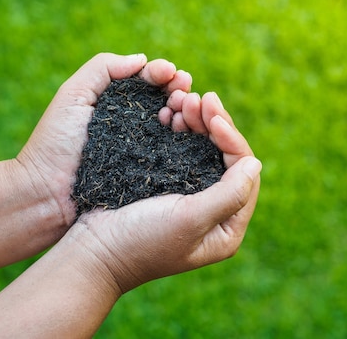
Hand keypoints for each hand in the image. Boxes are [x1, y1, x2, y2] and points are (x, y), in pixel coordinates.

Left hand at [14, 53, 192, 225]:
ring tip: (184, 105)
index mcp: (117, 103)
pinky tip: (184, 127)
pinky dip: (184, 137)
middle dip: (179, 89)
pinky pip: (174, 153)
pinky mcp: (152, 174)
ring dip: (185, 110)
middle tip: (184, 87)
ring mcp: (145, 149)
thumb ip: (103, 68)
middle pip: (166, 100)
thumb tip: (142, 59)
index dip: (161, 73)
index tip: (169, 72)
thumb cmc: (55, 141)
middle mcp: (135, 124)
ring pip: (175, 124)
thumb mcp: (74, 94)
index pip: (147, 81)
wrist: (47, 192)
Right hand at [75, 92, 260, 293]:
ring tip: (184, 100)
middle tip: (201, 97)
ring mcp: (190, 196)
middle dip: (215, 124)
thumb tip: (255, 163)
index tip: (213, 115)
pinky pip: (182, 150)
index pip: (243, 172)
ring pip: (204, 150)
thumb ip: (229, 194)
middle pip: (226, 157)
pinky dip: (179, 130)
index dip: (232, 139)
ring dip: (198, 122)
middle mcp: (214, 212)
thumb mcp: (191, 219)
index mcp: (226, 227)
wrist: (91, 250)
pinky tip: (171, 112)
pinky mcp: (167, 184)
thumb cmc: (140, 241)